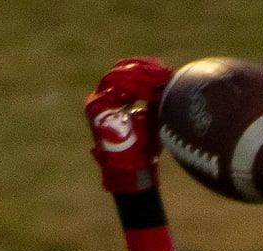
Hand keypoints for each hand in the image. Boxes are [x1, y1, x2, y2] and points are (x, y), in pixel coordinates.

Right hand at [85, 56, 173, 194]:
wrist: (134, 170)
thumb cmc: (145, 147)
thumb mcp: (153, 117)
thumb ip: (154, 98)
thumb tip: (168, 77)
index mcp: (115, 99)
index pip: (126, 74)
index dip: (145, 69)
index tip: (164, 68)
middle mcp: (103, 98)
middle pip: (120, 72)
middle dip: (143, 69)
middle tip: (162, 69)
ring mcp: (97, 101)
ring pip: (117, 77)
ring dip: (140, 76)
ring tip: (159, 76)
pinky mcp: (95, 107)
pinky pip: (114, 88)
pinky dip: (134, 86)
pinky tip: (150, 89)